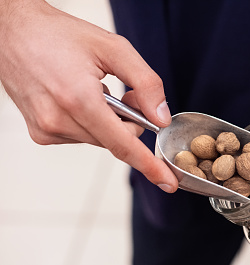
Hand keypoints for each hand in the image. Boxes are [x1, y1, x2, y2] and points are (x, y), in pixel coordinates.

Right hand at [0, 0, 177, 191]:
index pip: (122, 144)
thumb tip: (160, 118)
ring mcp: (46, 130)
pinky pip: (81, 137)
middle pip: (116, 140)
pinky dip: (89, 122)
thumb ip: (145, 83)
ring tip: (91, 89)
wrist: (12, 31)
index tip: (168, 182)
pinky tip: (75, 98)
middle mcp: (58, 120)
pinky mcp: (40, 134)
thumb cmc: (58, 34)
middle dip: (128, 122)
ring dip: (107, 120)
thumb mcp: (113, 48)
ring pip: (99, 139)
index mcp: (78, 99)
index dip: (149, 165)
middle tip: (123, 93)